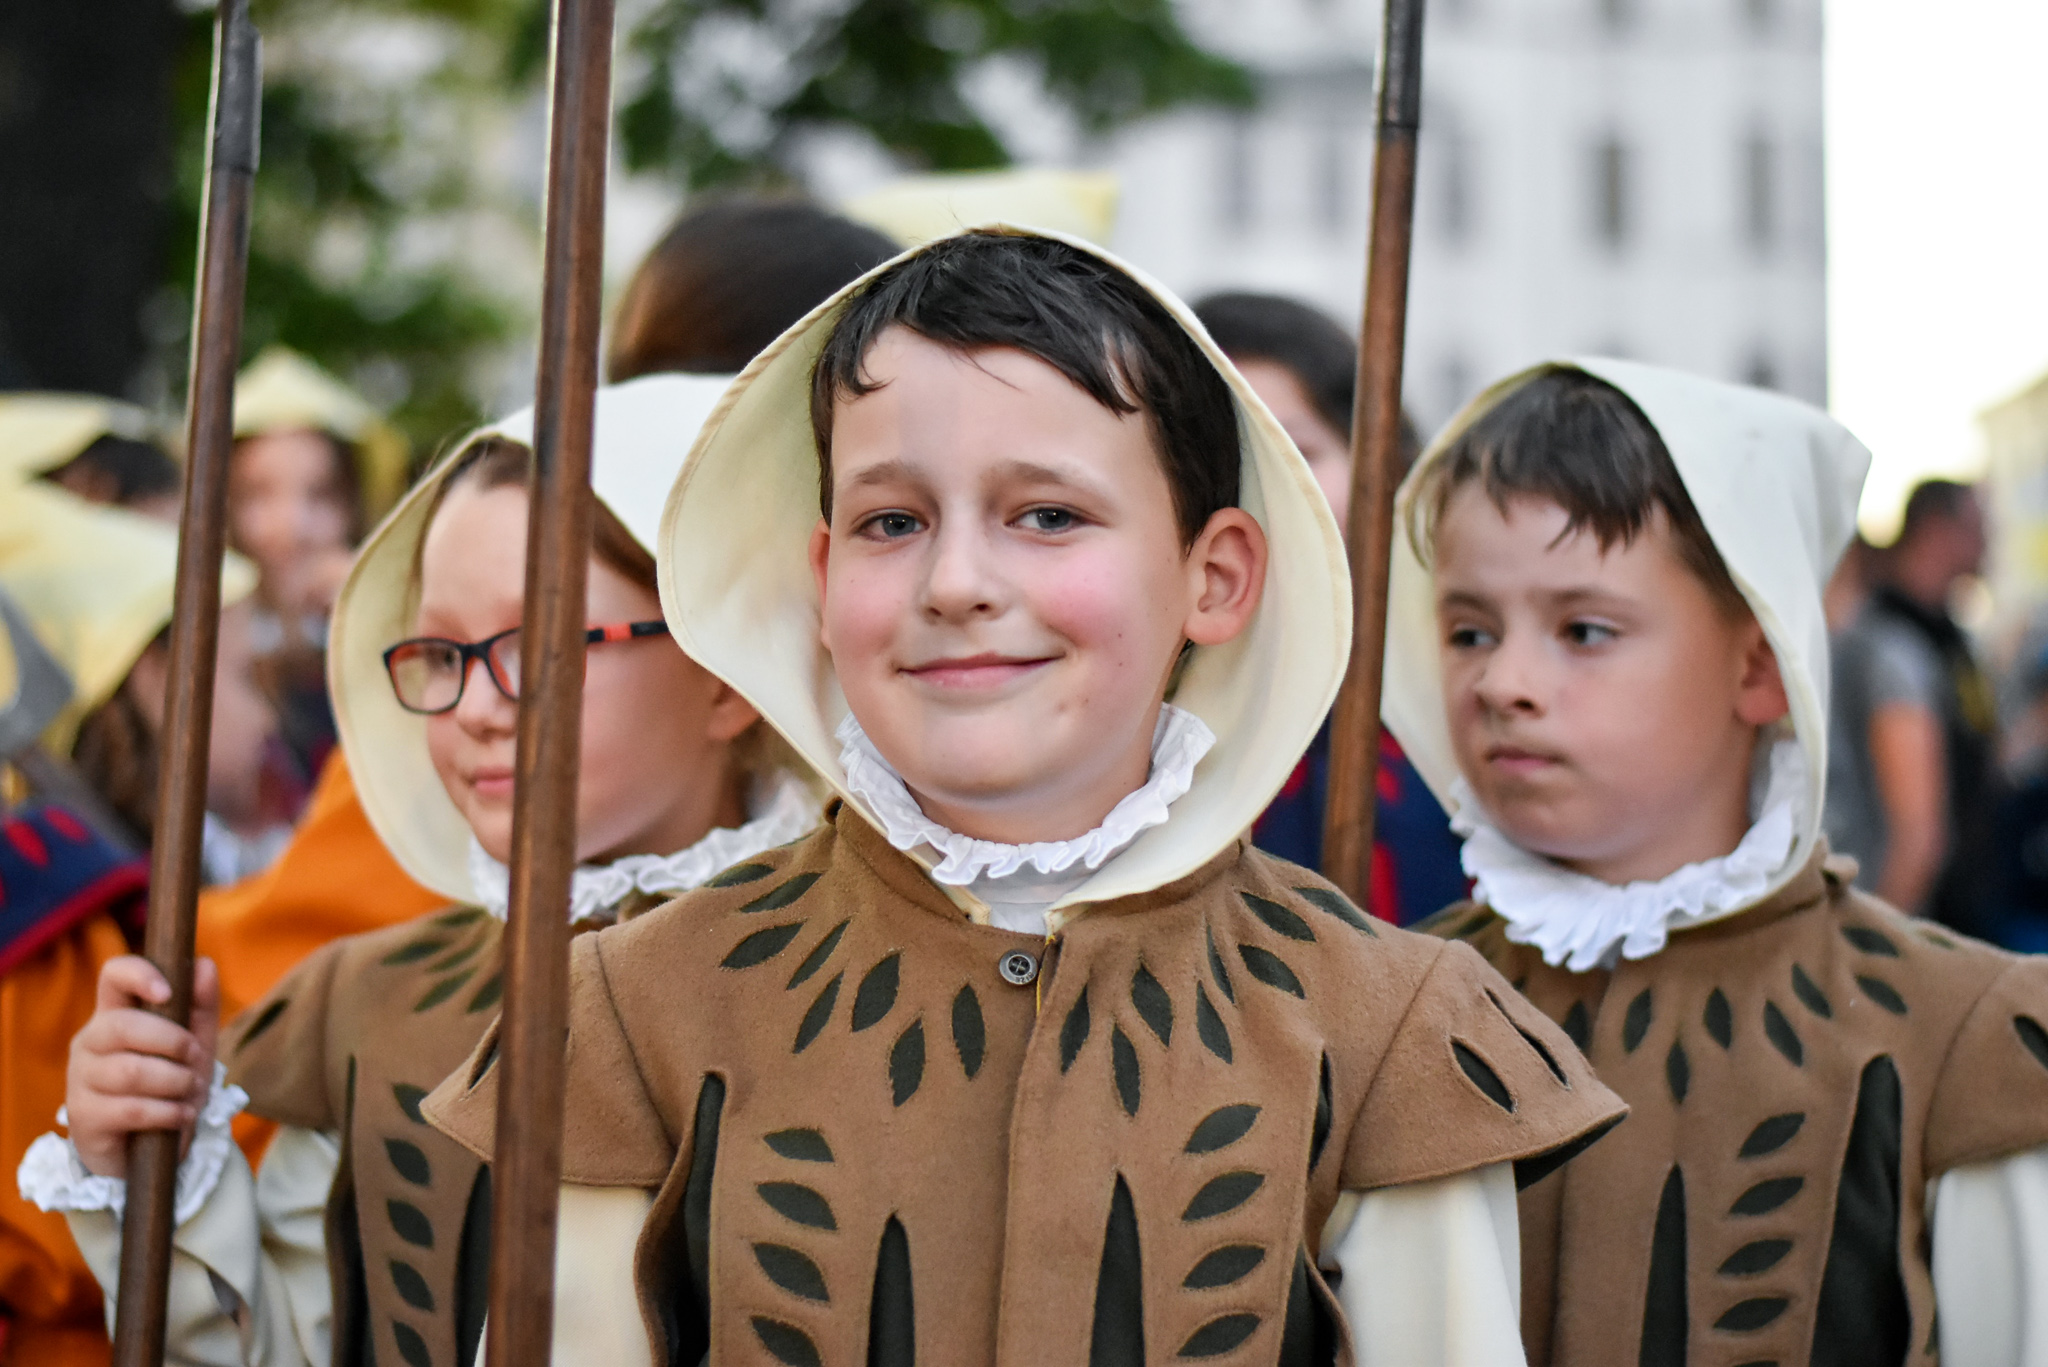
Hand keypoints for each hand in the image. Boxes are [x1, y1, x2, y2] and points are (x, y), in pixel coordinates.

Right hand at [65, 957, 221, 1178]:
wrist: (150, 1150)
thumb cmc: (170, 1087)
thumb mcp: (194, 1045)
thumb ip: (201, 1006)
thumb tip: (204, 964)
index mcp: (116, 1014)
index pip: (113, 975)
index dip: (139, 975)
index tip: (168, 993)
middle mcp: (90, 1042)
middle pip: (121, 1025)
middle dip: (172, 1041)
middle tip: (194, 1059)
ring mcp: (81, 1079)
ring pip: (130, 1071)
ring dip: (175, 1082)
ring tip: (189, 1091)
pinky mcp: (83, 1116)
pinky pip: (131, 1109)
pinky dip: (168, 1113)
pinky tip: (181, 1116)